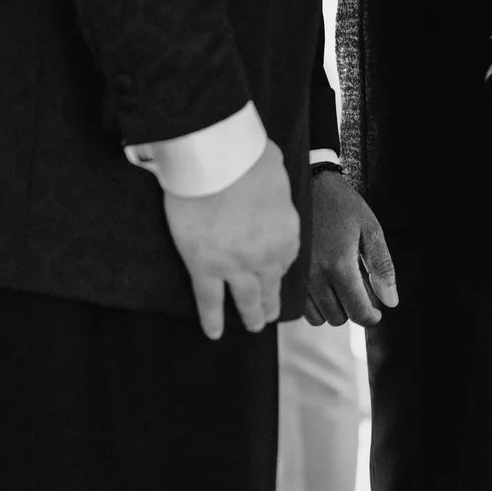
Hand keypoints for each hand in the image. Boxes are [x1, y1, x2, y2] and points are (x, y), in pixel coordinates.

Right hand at [163, 139, 301, 340]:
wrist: (218, 162)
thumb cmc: (248, 157)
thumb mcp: (276, 173)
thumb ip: (274, 189)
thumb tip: (268, 183)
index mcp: (287, 231)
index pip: (286, 258)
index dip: (279, 266)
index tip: (275, 271)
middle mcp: (267, 255)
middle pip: (271, 285)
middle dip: (271, 303)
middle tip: (269, 315)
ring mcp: (236, 266)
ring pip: (246, 299)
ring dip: (251, 315)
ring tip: (253, 327)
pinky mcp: (204, 267)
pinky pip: (209, 301)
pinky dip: (212, 319)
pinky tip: (215, 333)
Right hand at [302, 169, 398, 328]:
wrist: (306, 184)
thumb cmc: (341, 204)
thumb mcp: (370, 228)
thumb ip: (382, 266)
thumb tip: (391, 302)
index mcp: (339, 265)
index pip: (357, 312)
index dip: (371, 317)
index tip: (376, 312)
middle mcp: (315, 276)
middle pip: (337, 318)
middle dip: (351, 307)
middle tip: (356, 285)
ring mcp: (296, 278)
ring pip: (317, 317)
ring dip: (331, 307)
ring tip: (338, 282)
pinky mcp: (284, 276)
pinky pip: (300, 308)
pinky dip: (313, 303)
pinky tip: (321, 283)